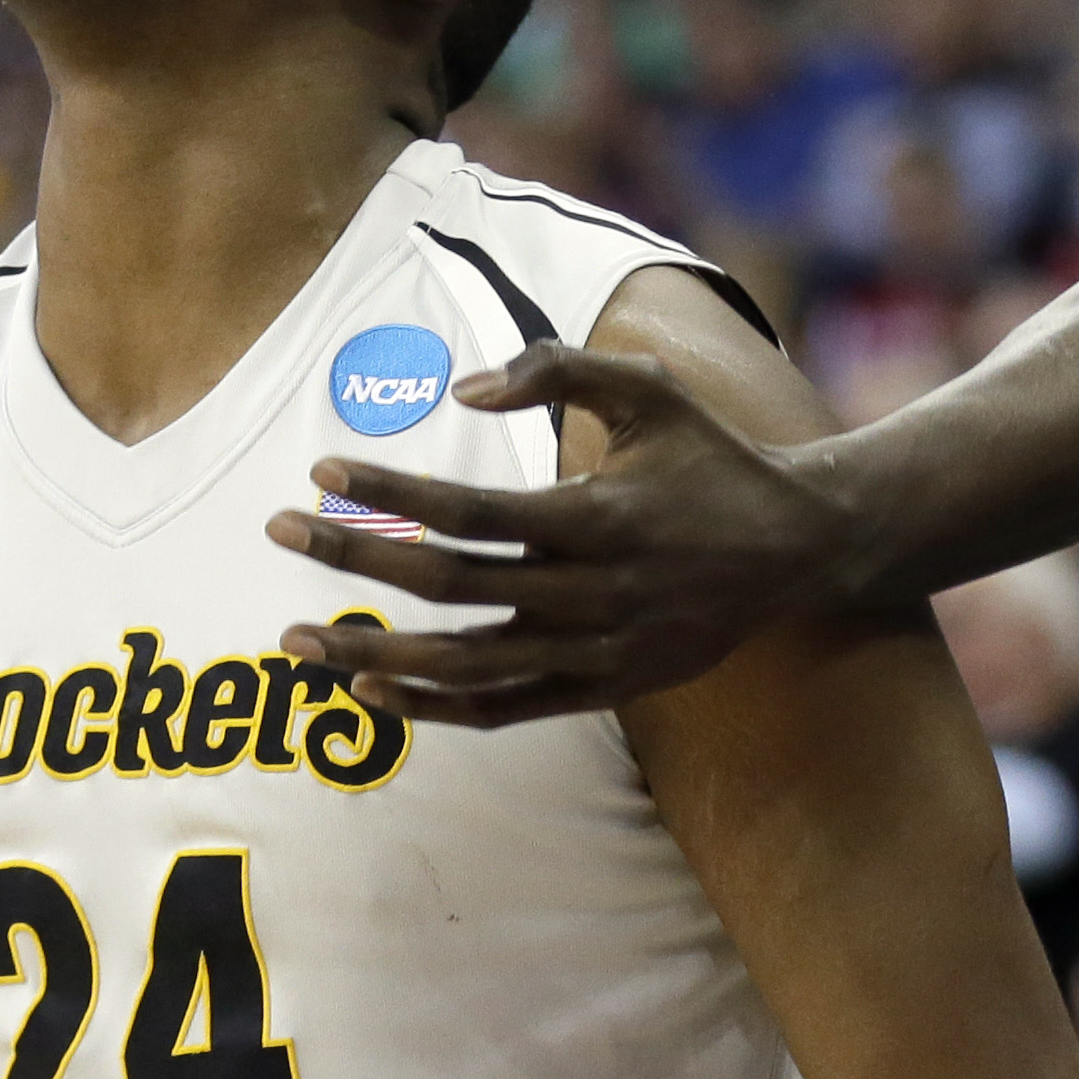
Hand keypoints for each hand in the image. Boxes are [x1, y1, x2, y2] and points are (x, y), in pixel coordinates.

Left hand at [266, 343, 853, 728]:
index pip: (471, 509)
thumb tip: (461, 388)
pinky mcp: (605, 689)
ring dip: (375, 655)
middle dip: (355, 558)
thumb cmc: (713, 458)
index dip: (391, 491)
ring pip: (467, 665)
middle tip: (277, 531)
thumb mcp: (651, 391)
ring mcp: (599, 650)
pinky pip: (506, 710)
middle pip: (451, 585)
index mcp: (601, 515)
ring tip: (295, 638)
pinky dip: (437, 709)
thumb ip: (558, 368)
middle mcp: (595, 591)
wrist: (801, 550)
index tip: (323, 468)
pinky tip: (372, 693)